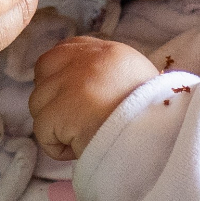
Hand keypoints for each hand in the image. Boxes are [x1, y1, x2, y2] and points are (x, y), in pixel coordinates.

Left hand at [29, 37, 160, 159]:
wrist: (160, 143)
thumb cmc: (154, 120)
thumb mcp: (137, 82)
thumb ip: (108, 76)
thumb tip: (84, 90)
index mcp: (109, 51)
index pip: (64, 51)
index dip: (61, 77)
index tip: (72, 100)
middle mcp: (87, 60)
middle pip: (43, 74)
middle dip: (51, 99)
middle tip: (75, 122)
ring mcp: (71, 83)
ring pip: (39, 106)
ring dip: (56, 127)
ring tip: (87, 137)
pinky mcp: (60, 111)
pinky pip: (42, 133)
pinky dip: (58, 148)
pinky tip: (81, 149)